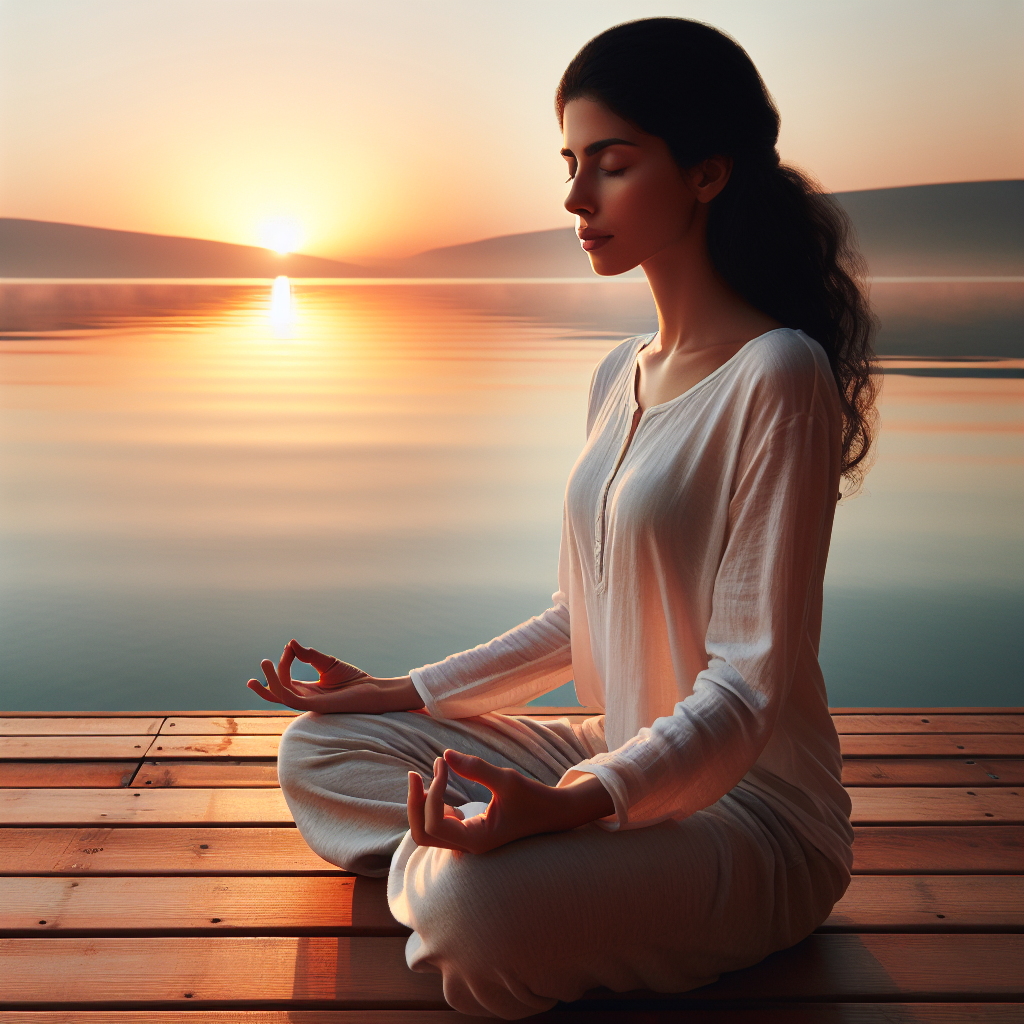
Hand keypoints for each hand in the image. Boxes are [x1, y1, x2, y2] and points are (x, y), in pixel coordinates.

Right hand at [247, 639, 424, 713]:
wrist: (373, 690)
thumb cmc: (354, 680)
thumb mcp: (328, 663)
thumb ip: (309, 655)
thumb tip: (291, 643)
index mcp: (308, 691)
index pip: (287, 679)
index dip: (285, 661)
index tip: (291, 647)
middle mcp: (306, 699)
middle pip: (278, 691)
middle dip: (267, 680)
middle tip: (262, 662)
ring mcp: (309, 704)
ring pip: (281, 695)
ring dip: (269, 681)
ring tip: (263, 663)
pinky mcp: (315, 706)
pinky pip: (291, 699)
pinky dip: (280, 687)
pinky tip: (276, 674)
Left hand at [406, 749, 613, 853]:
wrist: (554, 813)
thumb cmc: (534, 798)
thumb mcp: (507, 779)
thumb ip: (476, 768)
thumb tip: (445, 754)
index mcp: (476, 840)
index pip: (435, 823)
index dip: (433, 792)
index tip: (443, 764)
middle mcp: (468, 845)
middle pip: (421, 834)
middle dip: (414, 804)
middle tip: (414, 774)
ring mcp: (467, 840)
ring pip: (426, 831)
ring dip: (420, 804)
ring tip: (427, 774)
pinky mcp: (468, 831)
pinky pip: (437, 824)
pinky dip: (431, 804)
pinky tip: (440, 785)